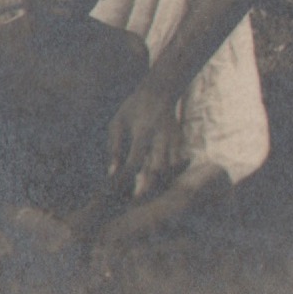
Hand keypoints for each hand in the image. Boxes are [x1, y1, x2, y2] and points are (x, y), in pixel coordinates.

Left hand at [105, 83, 186, 201]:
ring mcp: (173, 139)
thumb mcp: (118, 122)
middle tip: (133, 204)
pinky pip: (175, 164)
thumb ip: (114, 147)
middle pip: (156, 170)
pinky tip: (158, 184)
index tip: (115, 192)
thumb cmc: (134, 106)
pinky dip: (167, 175)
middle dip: (145, 189)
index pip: (134, 161)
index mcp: (142, 131)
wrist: (162, 89)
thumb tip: (113, 172)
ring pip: (168, 169)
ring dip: (156, 184)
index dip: (125, 179)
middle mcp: (160, 137)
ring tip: (144, 197)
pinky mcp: (179, 141)